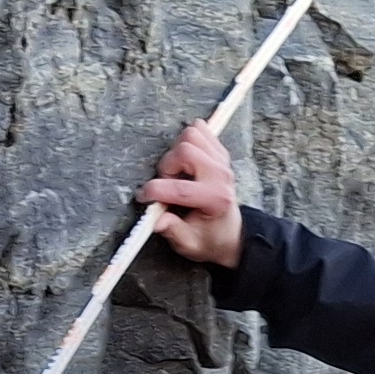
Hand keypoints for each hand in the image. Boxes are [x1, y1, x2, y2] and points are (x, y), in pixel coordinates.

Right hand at [139, 120, 242, 269]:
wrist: (231, 232)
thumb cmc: (209, 238)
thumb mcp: (190, 244)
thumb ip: (173, 231)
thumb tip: (156, 221)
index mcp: (215, 199)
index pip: (180, 188)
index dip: (155, 191)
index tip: (144, 197)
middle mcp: (221, 175)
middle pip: (185, 151)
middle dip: (166, 166)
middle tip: (165, 183)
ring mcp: (222, 161)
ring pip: (191, 135)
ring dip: (176, 151)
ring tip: (176, 171)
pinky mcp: (219, 152)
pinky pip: (200, 130)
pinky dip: (187, 140)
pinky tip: (185, 160)